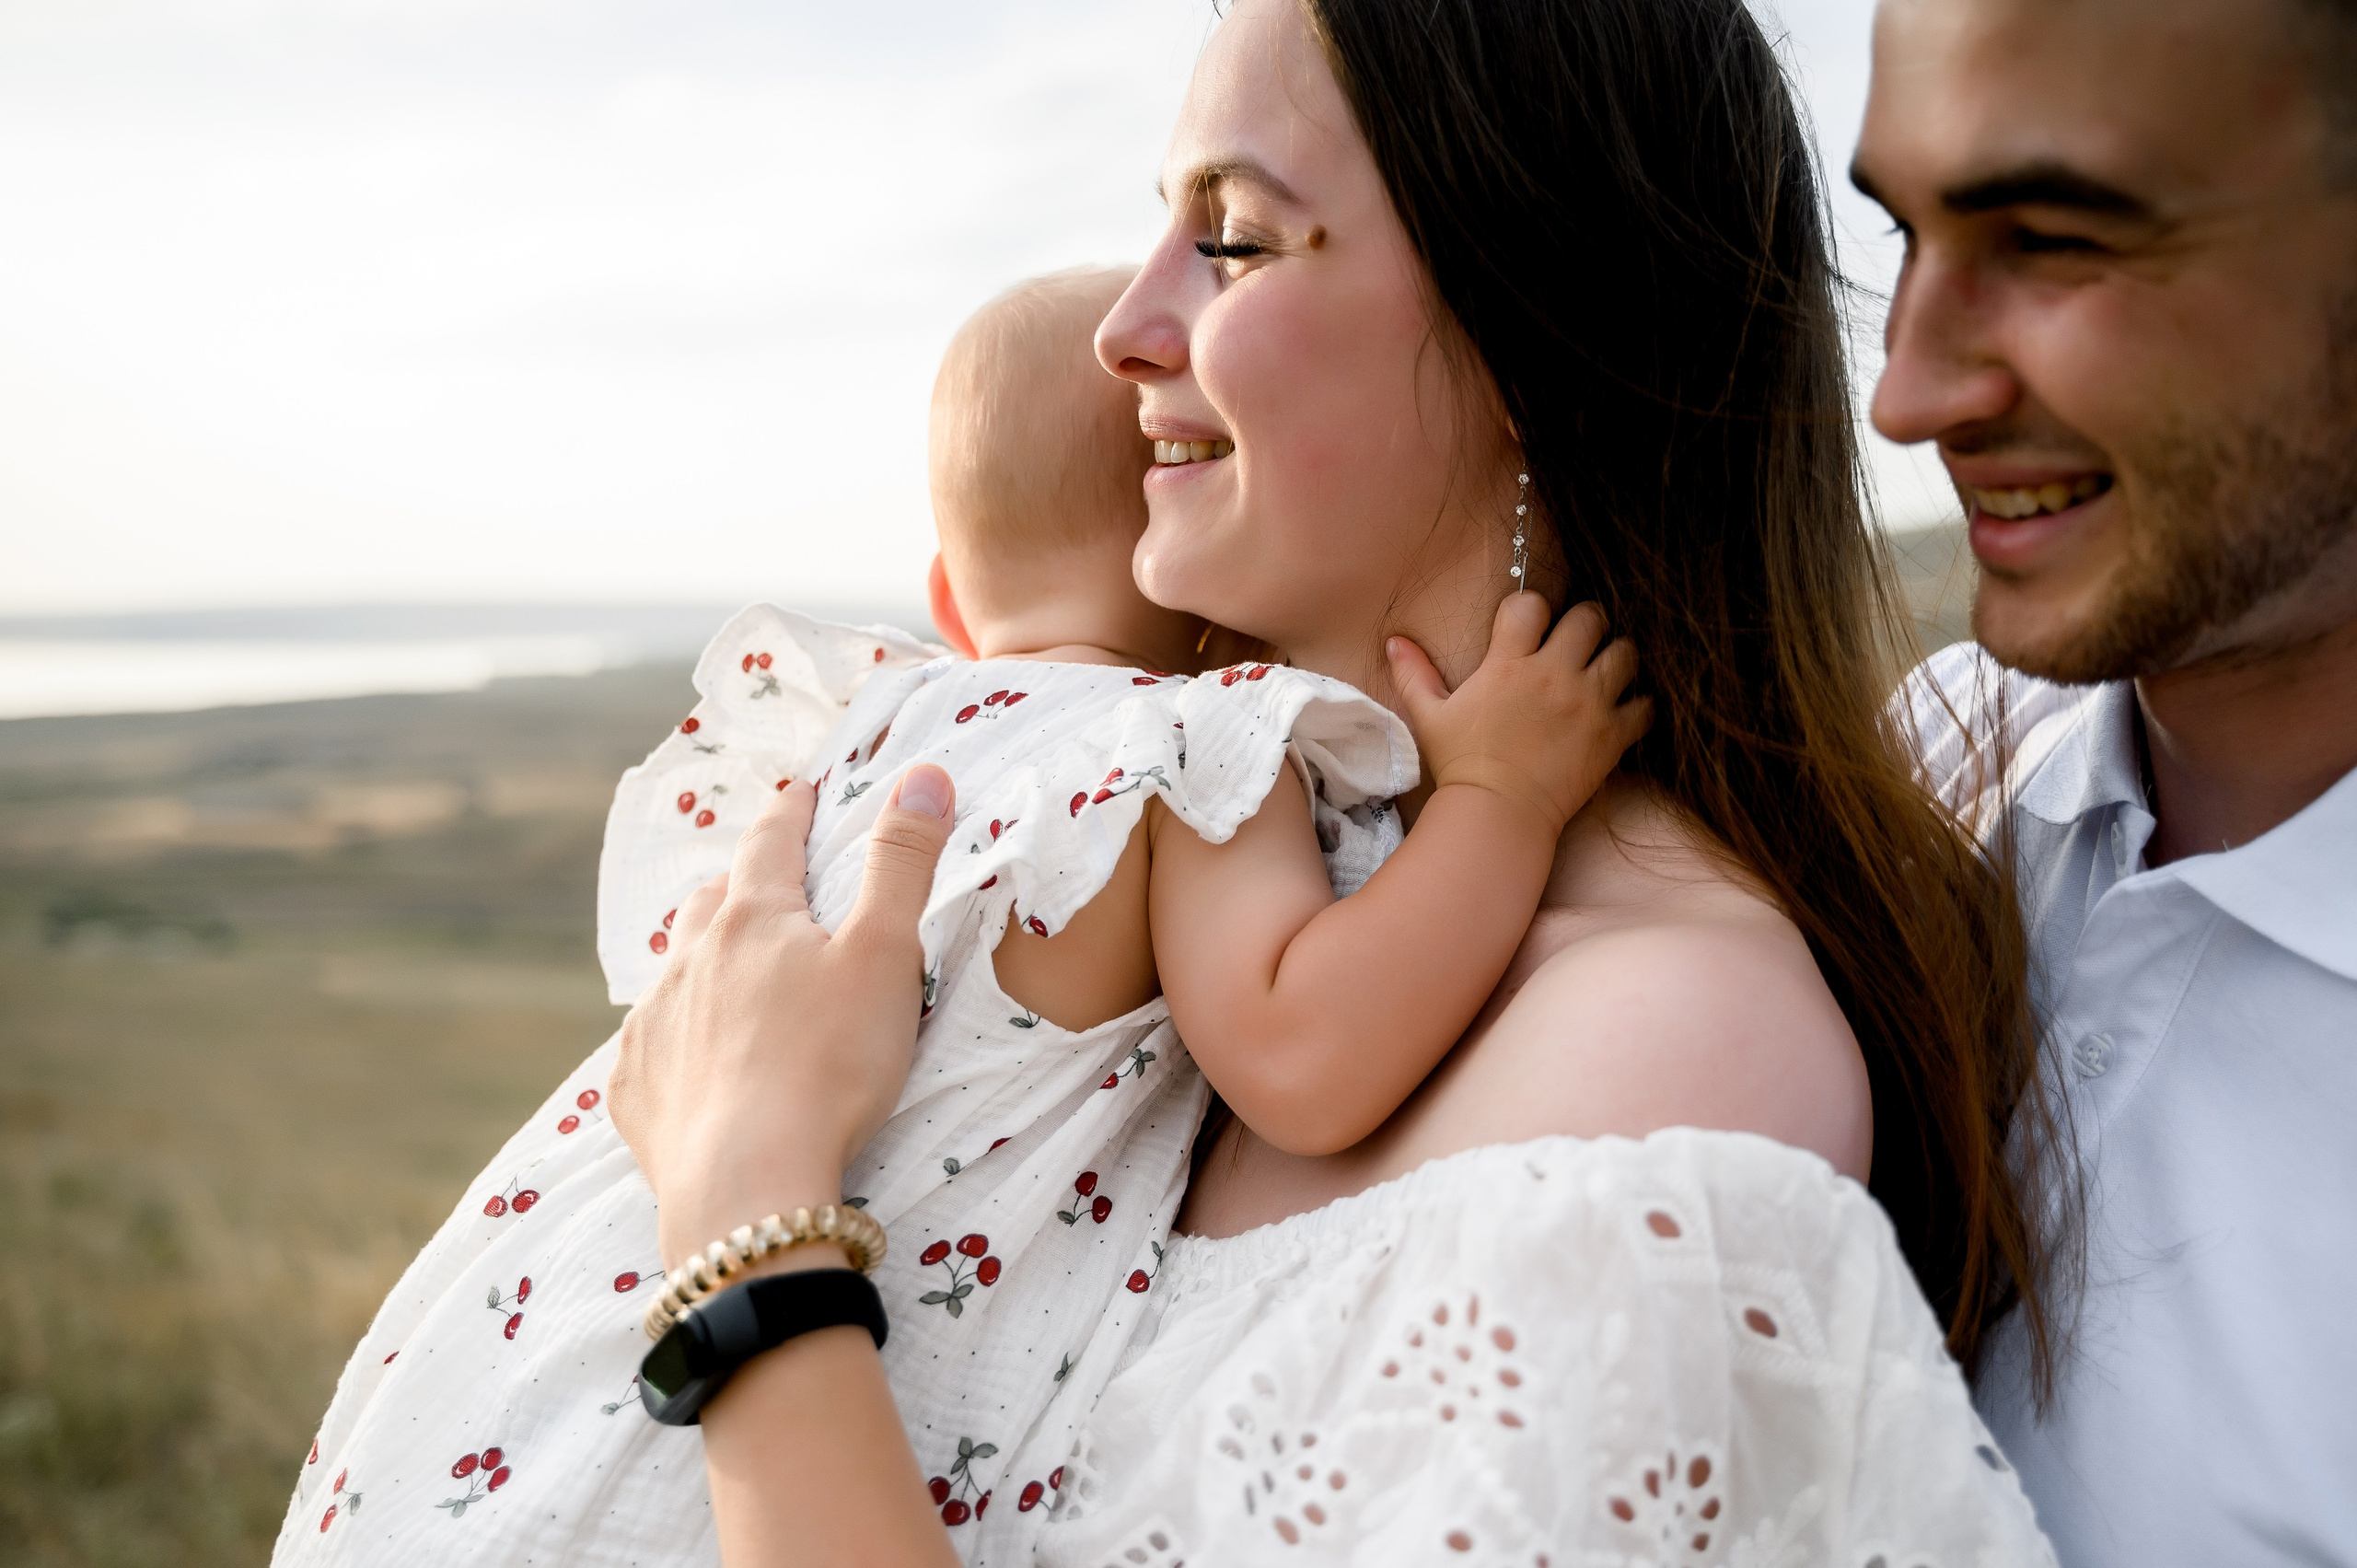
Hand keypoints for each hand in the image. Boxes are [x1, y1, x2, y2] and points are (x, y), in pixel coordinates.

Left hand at [607, 766, 957, 1270]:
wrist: (748, 1186)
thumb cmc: (831, 1065)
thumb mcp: (887, 954)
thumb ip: (903, 862)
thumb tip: (923, 775)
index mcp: (753, 919)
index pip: (771, 841)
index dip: (792, 812)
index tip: (800, 793)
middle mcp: (690, 960)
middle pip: (712, 902)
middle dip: (741, 887)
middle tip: (768, 893)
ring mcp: (654, 1025)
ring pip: (675, 970)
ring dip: (703, 961)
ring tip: (729, 975)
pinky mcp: (636, 1090)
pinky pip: (651, 1046)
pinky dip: (677, 1038)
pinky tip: (698, 1064)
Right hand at [1387, 596, 1649, 835]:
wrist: (1497, 816)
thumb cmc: (1461, 765)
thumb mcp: (1430, 717)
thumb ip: (1414, 673)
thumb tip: (1395, 640)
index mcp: (1508, 664)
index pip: (1531, 604)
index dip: (1531, 610)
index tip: (1528, 628)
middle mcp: (1553, 675)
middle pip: (1590, 617)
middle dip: (1585, 624)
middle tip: (1577, 643)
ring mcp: (1588, 703)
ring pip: (1625, 652)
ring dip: (1616, 658)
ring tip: (1603, 673)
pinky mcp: (1612, 735)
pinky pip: (1644, 705)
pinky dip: (1637, 706)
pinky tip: (1621, 713)